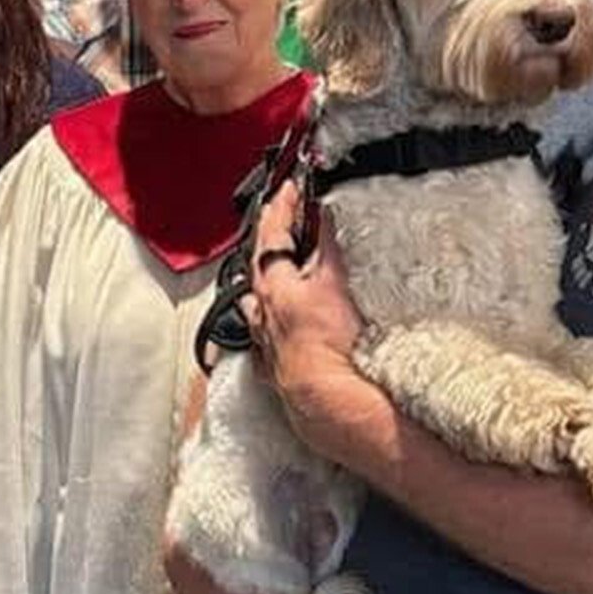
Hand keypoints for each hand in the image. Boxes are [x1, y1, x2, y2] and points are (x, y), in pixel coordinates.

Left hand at [248, 183, 370, 448]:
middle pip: (259, 270)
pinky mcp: (278, 371)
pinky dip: (271, 331)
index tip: (287, 192)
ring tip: (274, 279)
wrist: (327, 401)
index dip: (281, 210)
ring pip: (257, 308)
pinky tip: (277, 333)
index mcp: (275, 287)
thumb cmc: (328, 349)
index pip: (272, 237)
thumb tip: (326, 213)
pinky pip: (267, 343)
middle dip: (268, 245)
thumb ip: (329, 245)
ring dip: (264, 289)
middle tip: (278, 225)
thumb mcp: (335, 284)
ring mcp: (268, 344)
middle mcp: (263, 315)